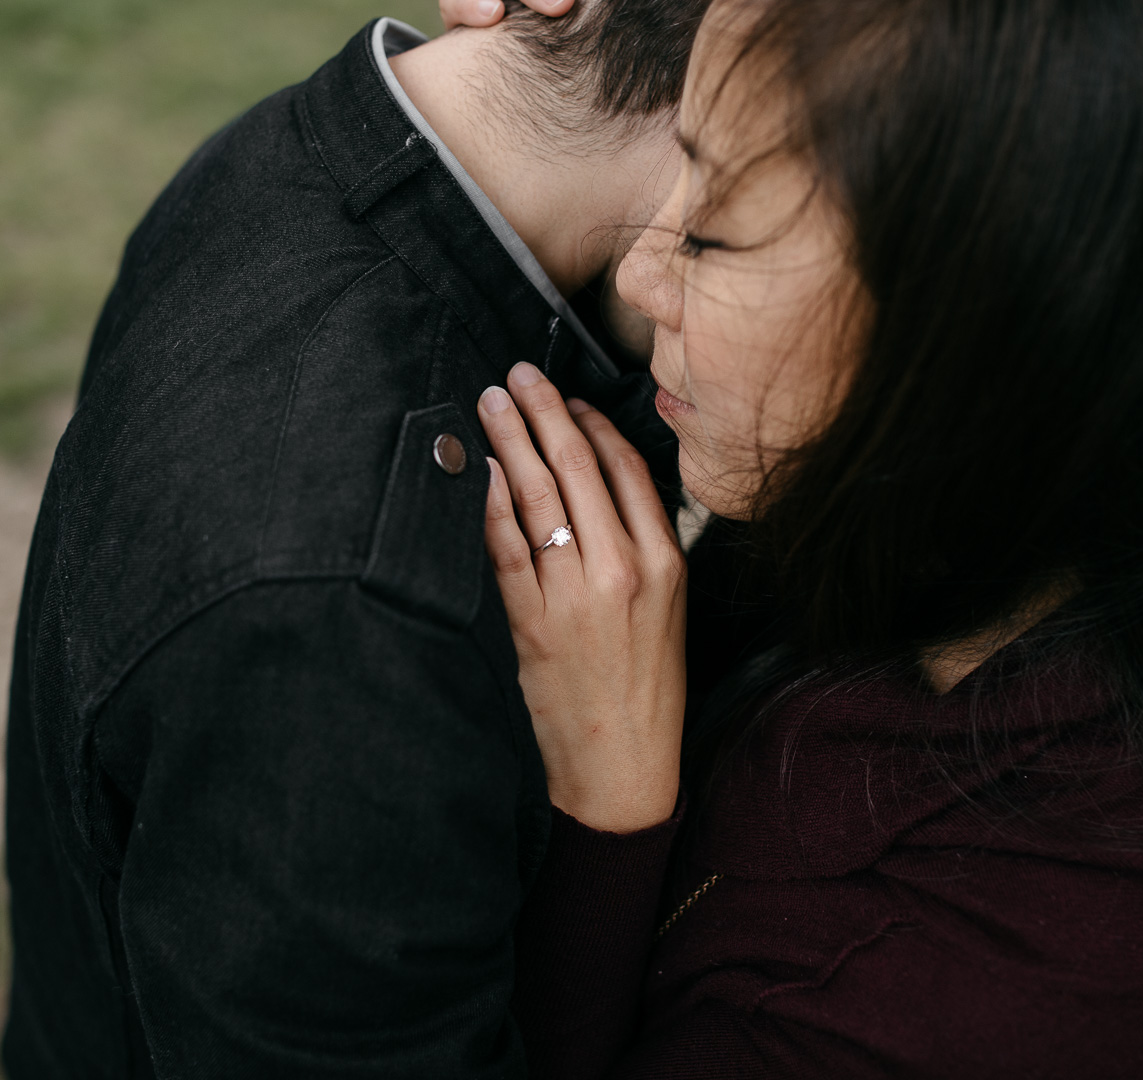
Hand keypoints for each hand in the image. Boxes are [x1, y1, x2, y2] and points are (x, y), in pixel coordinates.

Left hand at [478, 362, 685, 832]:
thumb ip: (641, 547)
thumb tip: (599, 485)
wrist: (625, 766)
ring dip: (509, 442)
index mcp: (666, 562)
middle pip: (578, 466)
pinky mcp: (533, 622)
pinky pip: (505, 546)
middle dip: (542, 412)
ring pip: (538, 495)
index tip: (566, 397)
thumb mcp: (667, 609)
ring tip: (489, 405)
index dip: (591, 423)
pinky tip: (476, 472)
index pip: (626, 469)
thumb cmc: (646, 688)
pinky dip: (488, 503)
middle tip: (515, 376)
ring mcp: (576, 594)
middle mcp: (625, 570)